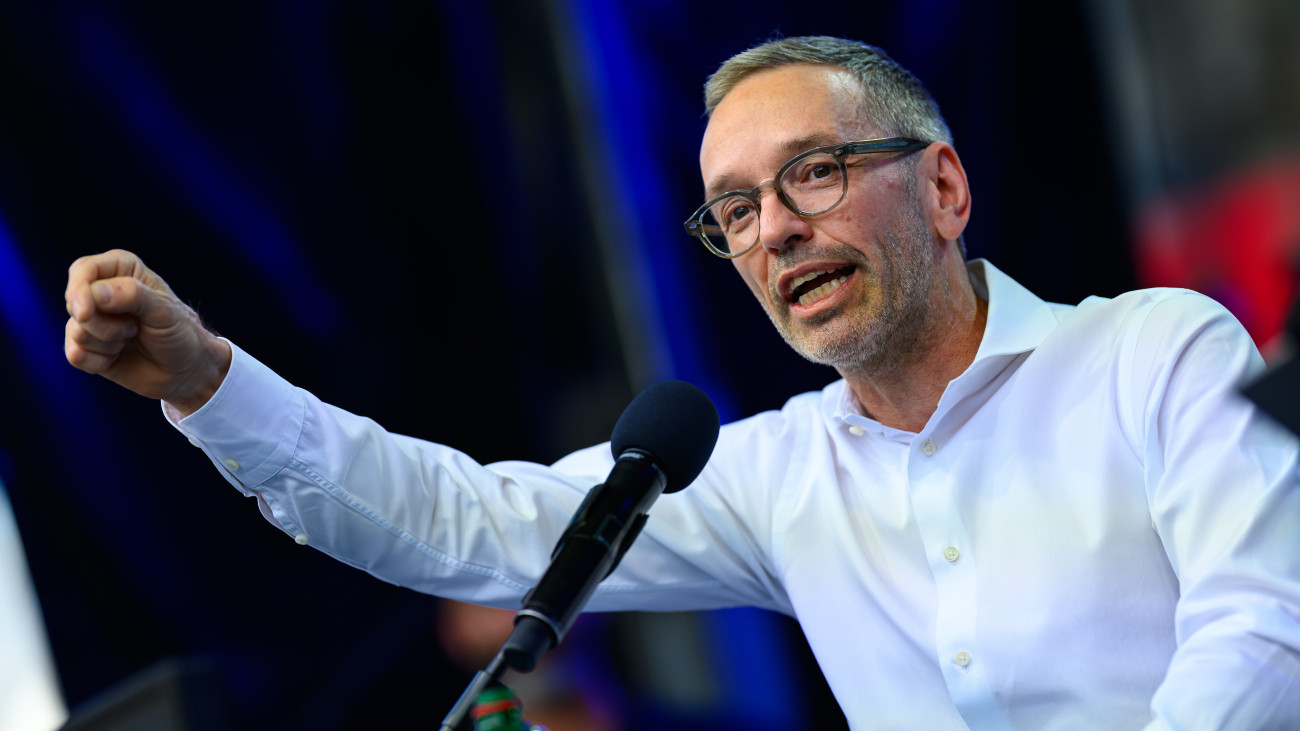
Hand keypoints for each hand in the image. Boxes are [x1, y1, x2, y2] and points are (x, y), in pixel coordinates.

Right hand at [64, 249, 230, 416]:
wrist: (186, 370)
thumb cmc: (180, 333)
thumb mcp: (164, 310)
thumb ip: (132, 295)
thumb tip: (93, 293)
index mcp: (121, 270)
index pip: (83, 269)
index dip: (78, 290)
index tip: (85, 313)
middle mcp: (101, 291)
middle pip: (75, 304)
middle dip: (104, 324)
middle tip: (135, 328)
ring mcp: (91, 320)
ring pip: (76, 332)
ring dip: (108, 343)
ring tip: (132, 339)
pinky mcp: (86, 347)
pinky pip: (75, 355)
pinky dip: (99, 362)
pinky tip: (119, 358)